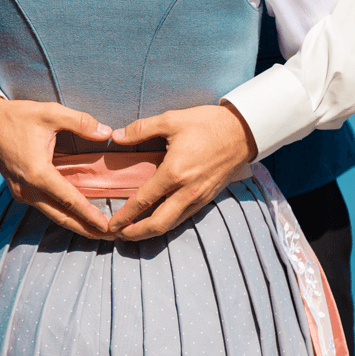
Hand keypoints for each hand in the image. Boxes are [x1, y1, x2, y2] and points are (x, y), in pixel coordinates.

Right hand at [0, 96, 114, 238]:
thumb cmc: (17, 117)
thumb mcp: (50, 113)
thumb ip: (80, 122)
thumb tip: (107, 132)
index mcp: (38, 172)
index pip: (69, 200)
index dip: (90, 215)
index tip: (107, 226)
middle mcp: (28, 189)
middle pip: (62, 217)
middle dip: (87, 230)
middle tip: (111, 237)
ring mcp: (22, 193)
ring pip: (54, 215)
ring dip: (77, 225)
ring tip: (99, 232)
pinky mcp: (20, 193)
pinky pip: (46, 208)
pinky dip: (64, 215)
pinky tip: (79, 217)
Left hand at [107, 103, 256, 239]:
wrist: (243, 131)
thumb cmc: (207, 124)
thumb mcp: (171, 119)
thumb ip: (141, 129)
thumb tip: (116, 136)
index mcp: (174, 172)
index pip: (143, 201)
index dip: (125, 215)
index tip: (111, 224)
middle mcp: (186, 191)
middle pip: (158, 224)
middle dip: (136, 234)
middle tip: (119, 236)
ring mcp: (199, 197)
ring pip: (172, 225)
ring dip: (151, 232)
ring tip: (134, 232)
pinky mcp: (208, 198)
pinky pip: (184, 217)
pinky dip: (168, 223)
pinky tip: (158, 220)